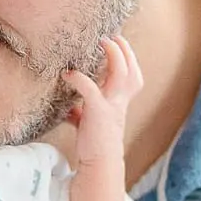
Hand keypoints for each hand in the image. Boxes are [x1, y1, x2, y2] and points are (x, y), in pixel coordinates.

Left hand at [65, 36, 143, 167]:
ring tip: (101, 42)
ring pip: (121, 73)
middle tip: (112, 36)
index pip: (132, 75)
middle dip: (125, 50)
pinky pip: (90, 88)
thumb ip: (82, 111)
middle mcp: (120, 101)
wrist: (99, 163)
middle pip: (131, 69)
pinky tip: (68, 74)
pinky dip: (79, 78)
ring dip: (113, 54)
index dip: (127, 58)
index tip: (116, 43)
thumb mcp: (90, 122)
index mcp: (120, 102)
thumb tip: (68, 107)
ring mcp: (111, 105)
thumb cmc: (94, 143)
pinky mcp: (97, 112)